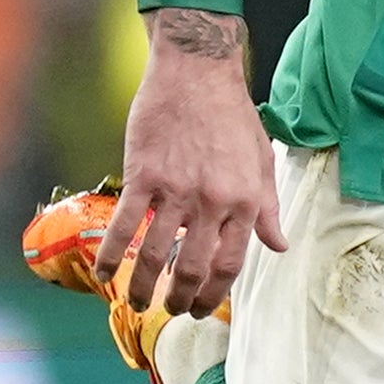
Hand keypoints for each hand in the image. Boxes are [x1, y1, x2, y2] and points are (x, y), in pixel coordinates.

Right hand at [96, 9, 286, 316]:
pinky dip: (111, 256)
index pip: (232, 263)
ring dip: (145, 288)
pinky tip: (104, 275)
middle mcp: (214, 201)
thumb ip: (268, 207)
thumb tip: (278, 245)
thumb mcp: (262, 160)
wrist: (198, 72)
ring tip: (138, 303)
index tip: (203, 307)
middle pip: (194, 268)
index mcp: (246, 200)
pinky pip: (125, 226)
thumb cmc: (232, 115)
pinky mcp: (144, 177)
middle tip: (172, 310)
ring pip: (157, 256)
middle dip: (181, 299)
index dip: (216, 293)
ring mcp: (177, 190)